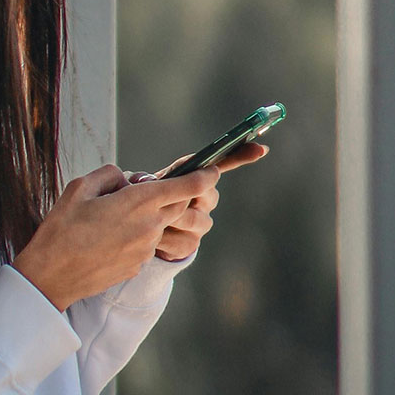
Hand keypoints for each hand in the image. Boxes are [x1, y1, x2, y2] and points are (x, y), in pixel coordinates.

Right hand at [13, 164, 219, 310]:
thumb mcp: (79, 188)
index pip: (187, 186)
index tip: (211, 170)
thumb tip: (127, 180)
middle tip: (148, 189)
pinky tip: (108, 238)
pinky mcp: (138, 266)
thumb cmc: (61, 229)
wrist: (51, 277)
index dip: (204, 176)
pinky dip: (136, 236)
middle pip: (180, 206)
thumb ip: (111, 175)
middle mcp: (150, 227)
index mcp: (139, 203)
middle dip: (174, 195)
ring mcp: (146, 249)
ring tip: (114, 217)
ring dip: (150, 216)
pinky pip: (146, 243)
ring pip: (161, 225)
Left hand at [129, 143, 268, 260]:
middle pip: (208, 194)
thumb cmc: (142, 199)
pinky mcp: (189, 245)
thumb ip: (144, 179)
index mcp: (197, 179)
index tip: (259, 149)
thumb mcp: (141, 184)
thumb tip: (144, 181)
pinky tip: (152, 237)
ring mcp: (200, 224)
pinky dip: (163, 239)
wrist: (135, 231)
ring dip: (173, 219)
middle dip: (186, 196)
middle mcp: (205, 200)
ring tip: (154, 219)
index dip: (240, 155)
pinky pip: (181, 241)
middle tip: (166, 199)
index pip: (222, 164)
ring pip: (197, 220)